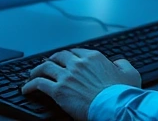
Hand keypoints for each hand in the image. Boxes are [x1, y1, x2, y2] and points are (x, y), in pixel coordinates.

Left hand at [23, 48, 141, 119]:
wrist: (113, 105)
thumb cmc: (122, 93)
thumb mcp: (130, 73)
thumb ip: (123, 64)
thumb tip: (118, 63)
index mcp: (94, 57)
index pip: (76, 52)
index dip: (69, 56)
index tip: (66, 60)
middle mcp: (78, 63)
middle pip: (59, 56)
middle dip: (52, 59)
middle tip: (47, 64)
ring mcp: (67, 76)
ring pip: (45, 67)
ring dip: (37, 70)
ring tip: (33, 75)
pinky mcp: (58, 90)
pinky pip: (39, 84)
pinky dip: (30, 86)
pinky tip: (26, 89)